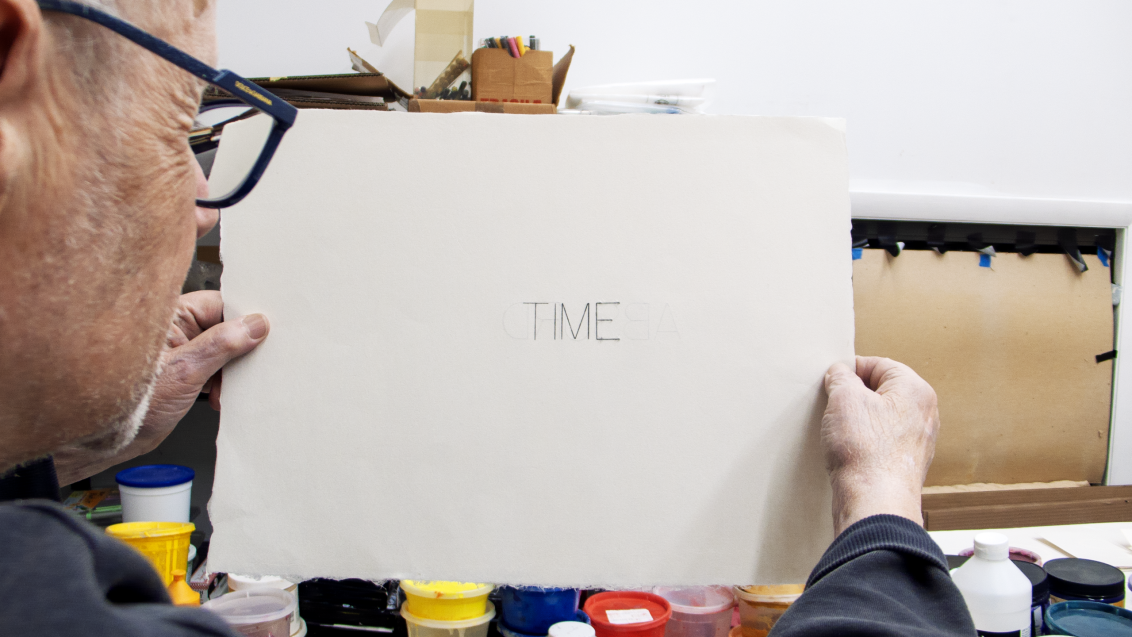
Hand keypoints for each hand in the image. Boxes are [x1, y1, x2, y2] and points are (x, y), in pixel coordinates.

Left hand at [54, 291, 267, 484]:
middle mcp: (174, 331)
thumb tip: (254, 325)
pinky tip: (220, 396)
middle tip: (249, 364)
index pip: (218, 304)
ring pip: (221, 351)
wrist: (109, 440)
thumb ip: (222, 345)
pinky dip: (222, 383)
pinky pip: (213, 370)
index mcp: (169, 316)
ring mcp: (180, 353)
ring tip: (227, 388)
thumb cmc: (128, 403)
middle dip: (239, 349)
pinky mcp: (183, 374)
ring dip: (231, 371)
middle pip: (223, 328)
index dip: (243, 317)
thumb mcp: (185, 371)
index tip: (263, 331)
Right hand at [822, 356, 939, 535]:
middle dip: (855, 397)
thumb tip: (840, 373)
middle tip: (833, 407)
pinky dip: (864, 443)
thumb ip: (841, 377)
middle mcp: (924, 414)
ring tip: (840, 432)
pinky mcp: (906, 463)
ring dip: (858, 421)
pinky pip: (882, 442)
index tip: (832, 381)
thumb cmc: (866, 451)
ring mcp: (918, 441)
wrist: (875, 503)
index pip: (879, 364)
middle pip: (882, 391)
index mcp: (916, 390)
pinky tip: (849, 452)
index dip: (851, 370)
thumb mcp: (844, 398)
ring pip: (881, 418)